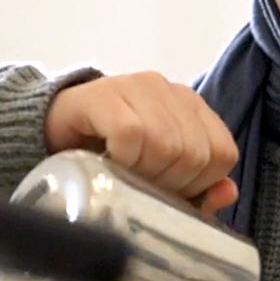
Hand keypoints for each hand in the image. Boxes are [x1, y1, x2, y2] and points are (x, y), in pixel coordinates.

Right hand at [44, 73, 239, 213]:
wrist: (51, 131)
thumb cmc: (110, 157)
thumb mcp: (156, 178)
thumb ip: (196, 189)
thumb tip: (228, 193)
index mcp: (193, 109)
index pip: (222, 154)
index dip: (198, 185)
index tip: (167, 192)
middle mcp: (172, 91)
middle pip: (194, 155)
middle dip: (169, 184)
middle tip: (140, 185)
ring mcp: (138, 86)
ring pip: (167, 146)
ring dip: (143, 173)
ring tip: (123, 174)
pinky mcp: (105, 93)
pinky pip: (130, 135)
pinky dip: (122, 159)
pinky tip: (108, 162)